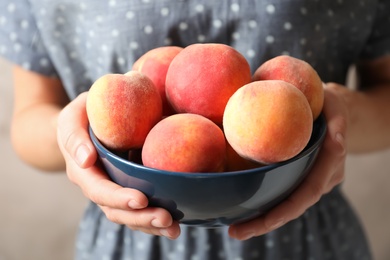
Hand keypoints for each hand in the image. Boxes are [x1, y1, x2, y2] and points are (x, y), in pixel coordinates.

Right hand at [56, 92, 180, 238]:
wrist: (87, 123)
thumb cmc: (82, 116)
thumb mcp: (72, 118)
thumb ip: (74, 137)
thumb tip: (86, 160)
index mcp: (83, 172)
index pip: (100, 190)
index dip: (119, 198)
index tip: (141, 200)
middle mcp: (98, 187)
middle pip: (117, 211)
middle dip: (141, 217)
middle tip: (166, 219)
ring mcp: (114, 191)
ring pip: (130, 216)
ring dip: (152, 224)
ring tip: (175, 228)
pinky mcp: (128, 189)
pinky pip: (141, 209)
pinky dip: (156, 218)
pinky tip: (177, 222)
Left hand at [228, 83, 347, 239]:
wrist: (331, 112)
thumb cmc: (329, 105)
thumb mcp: (335, 104)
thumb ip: (338, 120)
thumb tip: (336, 141)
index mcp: (330, 166)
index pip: (308, 192)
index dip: (285, 210)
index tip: (263, 221)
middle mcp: (320, 179)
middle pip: (292, 207)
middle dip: (265, 222)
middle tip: (235, 232)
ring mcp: (308, 180)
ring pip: (285, 204)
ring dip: (260, 219)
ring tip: (234, 229)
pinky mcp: (296, 176)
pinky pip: (280, 191)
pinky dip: (263, 204)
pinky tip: (239, 211)